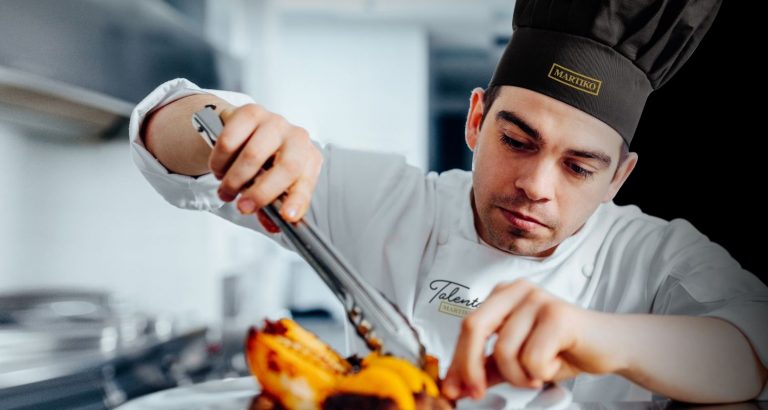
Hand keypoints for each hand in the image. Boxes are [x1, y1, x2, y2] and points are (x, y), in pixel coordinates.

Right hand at [210, 104, 322, 228]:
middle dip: (261, 193)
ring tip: (225, 191)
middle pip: (286, 167)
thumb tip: (271, 226)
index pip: (307, 182)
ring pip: (253, 155)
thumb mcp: (271, 185)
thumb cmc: (264, 162)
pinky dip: (219, 161)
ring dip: (234, 180)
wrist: (245, 130)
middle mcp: (298, 138)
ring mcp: (276, 122)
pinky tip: (219, 168)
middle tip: (242, 208)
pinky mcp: (251, 112)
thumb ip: (271, 207)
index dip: (298, 200)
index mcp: (309, 159)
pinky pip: (230, 141)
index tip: (286, 216)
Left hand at [442, 279, 624, 399]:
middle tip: (477, 392)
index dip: (457, 361)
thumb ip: (488, 368)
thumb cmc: (565, 347)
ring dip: (517, 376)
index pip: (466, 326)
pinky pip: (531, 357)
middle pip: (473, 327)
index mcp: (503, 295)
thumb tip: (458, 385)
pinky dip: (540, 372)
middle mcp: (517, 290)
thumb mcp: (518, 360)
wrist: (610, 345)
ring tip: (536, 374)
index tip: (454, 388)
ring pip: (503, 349)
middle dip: (470, 367)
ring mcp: (537, 299)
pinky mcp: (557, 315)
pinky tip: (554, 365)